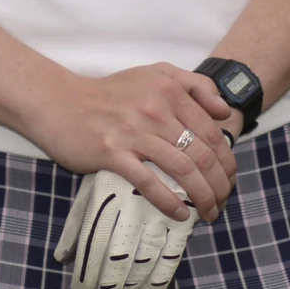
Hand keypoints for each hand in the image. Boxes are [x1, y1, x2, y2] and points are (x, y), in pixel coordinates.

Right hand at [25, 64, 238, 220]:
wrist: (60, 103)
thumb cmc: (111, 93)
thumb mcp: (155, 73)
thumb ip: (193, 85)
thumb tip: (224, 111)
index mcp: (169, 89)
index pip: (212, 131)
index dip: (227, 159)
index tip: (230, 179)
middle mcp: (155, 109)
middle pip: (202, 152)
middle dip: (219, 183)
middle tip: (223, 201)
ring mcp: (134, 132)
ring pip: (182, 169)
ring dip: (202, 196)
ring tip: (209, 212)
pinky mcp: (112, 153)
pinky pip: (149, 182)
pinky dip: (169, 202)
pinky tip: (180, 215)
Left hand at [53, 167, 197, 288]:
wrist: (151, 126)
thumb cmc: (115, 160)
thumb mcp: (91, 187)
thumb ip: (77, 223)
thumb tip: (62, 256)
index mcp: (106, 197)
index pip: (94, 245)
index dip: (89, 274)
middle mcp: (131, 206)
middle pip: (119, 258)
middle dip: (111, 287)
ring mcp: (158, 209)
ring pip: (145, 259)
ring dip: (134, 286)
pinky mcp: (181, 211)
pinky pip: (174, 250)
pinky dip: (162, 275)